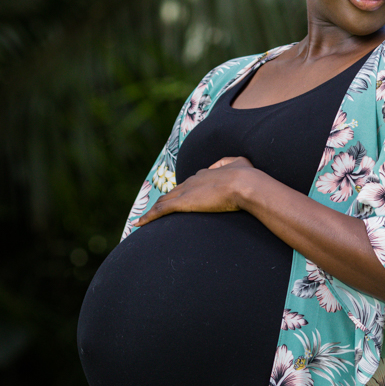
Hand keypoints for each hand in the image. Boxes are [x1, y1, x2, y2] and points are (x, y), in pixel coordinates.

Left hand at [133, 157, 256, 225]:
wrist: (244, 183)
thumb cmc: (246, 175)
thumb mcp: (239, 162)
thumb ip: (228, 162)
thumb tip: (224, 165)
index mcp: (204, 174)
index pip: (188, 185)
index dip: (182, 192)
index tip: (178, 199)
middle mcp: (191, 181)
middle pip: (172, 192)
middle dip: (165, 201)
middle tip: (157, 211)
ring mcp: (185, 191)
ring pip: (163, 201)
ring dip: (152, 210)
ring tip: (144, 219)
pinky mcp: (182, 203)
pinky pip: (160, 210)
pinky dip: (148, 217)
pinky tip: (138, 223)